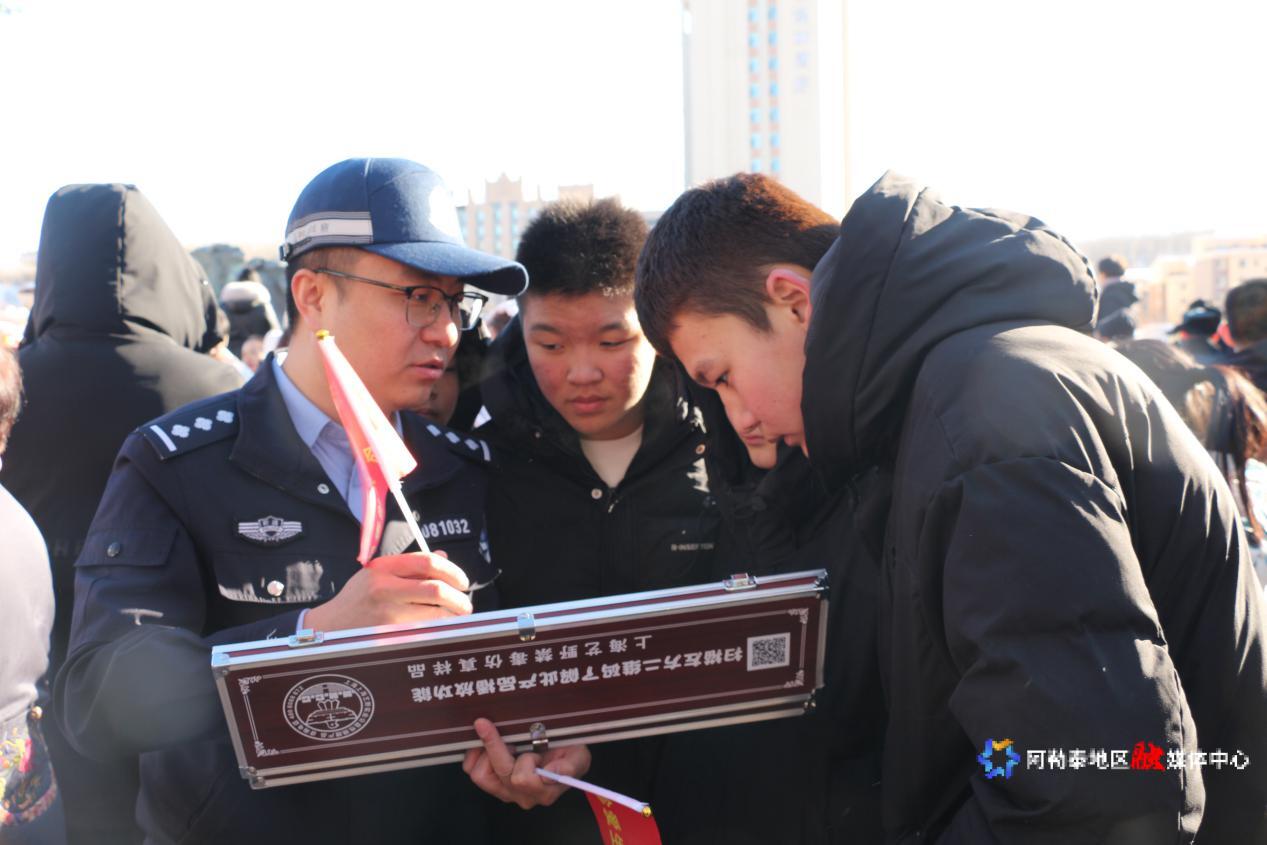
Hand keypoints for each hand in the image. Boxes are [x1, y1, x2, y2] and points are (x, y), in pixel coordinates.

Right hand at [305, 550, 470, 630]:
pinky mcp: (388, 637)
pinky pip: (425, 633)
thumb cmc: (357, 600)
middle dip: (459, 598)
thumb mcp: (376, 575)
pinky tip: (442, 630)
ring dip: (453, 617)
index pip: (427, 562)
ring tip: (457, 618)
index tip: (462, 581)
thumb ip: (408, 566)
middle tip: (465, 604)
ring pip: (435, 614)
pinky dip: (439, 631)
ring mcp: (386, 615)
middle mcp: (384, 589)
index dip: (453, 570)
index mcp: (382, 568)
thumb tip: (443, 556)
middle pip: (437, 589)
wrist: (328, 628)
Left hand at [462, 718, 590, 809]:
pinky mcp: (492, 784)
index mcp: (544, 791)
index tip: (516, 741)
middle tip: (490, 724)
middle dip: (496, 745)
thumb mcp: (579, 756)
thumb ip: (570, 766)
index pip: (524, 779)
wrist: (563, 755)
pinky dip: (475, 756)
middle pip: (500, 772)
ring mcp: (505, 792)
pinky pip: (472, 772)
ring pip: (482, 776)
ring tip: (498, 739)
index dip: (521, 759)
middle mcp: (523, 795)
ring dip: (487, 754)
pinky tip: (485, 744)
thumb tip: (552, 774)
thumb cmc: (569, 753)